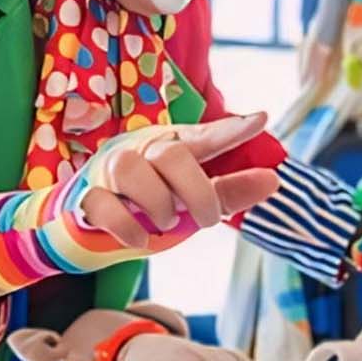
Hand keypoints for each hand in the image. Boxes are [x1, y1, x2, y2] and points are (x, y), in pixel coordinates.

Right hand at [77, 113, 278, 249]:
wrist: (93, 221)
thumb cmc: (150, 201)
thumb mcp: (193, 199)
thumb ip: (230, 191)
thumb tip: (273, 180)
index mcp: (172, 145)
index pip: (205, 136)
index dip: (231, 131)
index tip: (261, 121)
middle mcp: (141, 150)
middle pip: (170, 155)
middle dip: (196, 192)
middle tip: (207, 219)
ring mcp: (111, 171)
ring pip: (132, 170)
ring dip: (157, 204)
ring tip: (166, 222)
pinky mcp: (88, 196)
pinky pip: (103, 204)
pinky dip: (127, 226)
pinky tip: (142, 238)